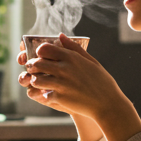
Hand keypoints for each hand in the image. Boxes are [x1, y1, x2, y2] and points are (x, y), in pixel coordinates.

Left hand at [18, 35, 140, 140]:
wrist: (108, 104)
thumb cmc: (102, 82)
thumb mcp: (91, 62)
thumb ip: (74, 48)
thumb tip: (60, 36)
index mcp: (71, 58)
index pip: (44, 48)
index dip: (40, 52)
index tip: (41, 56)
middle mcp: (64, 69)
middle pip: (37, 63)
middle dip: (32, 65)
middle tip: (33, 68)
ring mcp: (61, 84)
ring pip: (36, 79)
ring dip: (35, 81)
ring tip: (38, 81)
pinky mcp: (60, 98)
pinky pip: (44, 94)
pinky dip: (44, 95)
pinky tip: (49, 94)